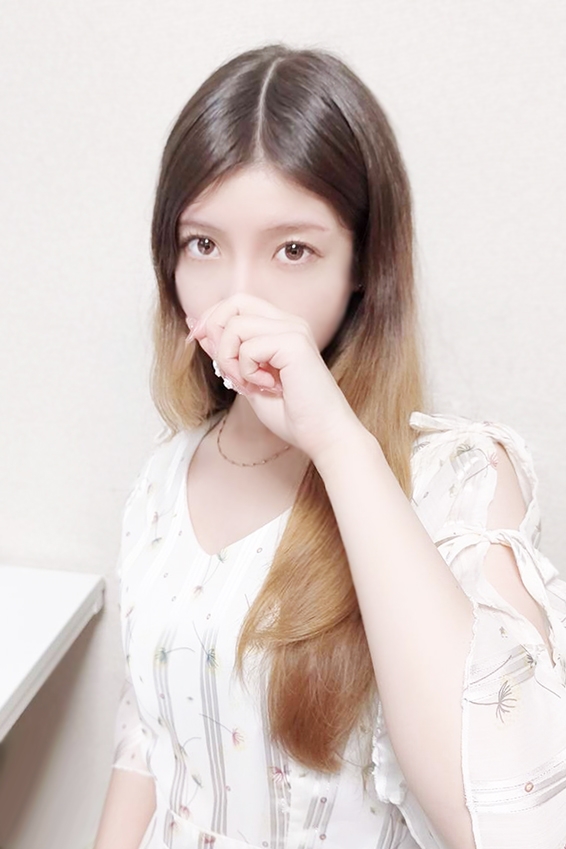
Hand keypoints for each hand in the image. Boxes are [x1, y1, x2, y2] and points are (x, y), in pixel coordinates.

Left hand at [187, 293, 364, 462]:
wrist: (323, 435)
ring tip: (248, 384)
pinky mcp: (294, 343)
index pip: (236, 303)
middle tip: (222, 367)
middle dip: (214, 331)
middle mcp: (289, 322)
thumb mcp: (246, 379)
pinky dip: (246, 371)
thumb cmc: (292, 414)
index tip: (198, 343)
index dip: (211, 319)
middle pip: (234, 302)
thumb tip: (196, 327)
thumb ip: (225, 352)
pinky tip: (267, 387)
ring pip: (235, 326)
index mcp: (281, 327)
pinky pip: (248, 347)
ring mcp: (294, 330)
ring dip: (229, 360)